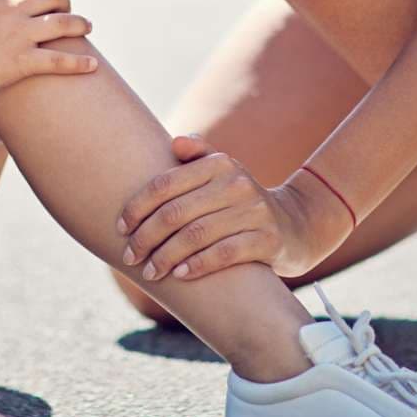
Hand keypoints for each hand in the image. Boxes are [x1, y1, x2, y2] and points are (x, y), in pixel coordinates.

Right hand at [0, 0, 97, 100]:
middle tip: (69, 10)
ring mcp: (20, 34)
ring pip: (62, 23)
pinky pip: (59, 60)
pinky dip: (79, 63)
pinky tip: (93, 65)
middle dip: (64, 1)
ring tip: (88, 27)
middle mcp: (11, 8)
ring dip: (79, 24)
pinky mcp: (23, 61)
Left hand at [116, 136, 351, 282]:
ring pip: (196, 236)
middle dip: (146, 237)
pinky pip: (224, 253)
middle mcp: (236, 183)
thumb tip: (175, 142)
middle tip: (130, 256)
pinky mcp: (267, 239)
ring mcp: (254, 211)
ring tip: (149, 271)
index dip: (137, 207)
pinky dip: (197, 264)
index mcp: (218, 164)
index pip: (165, 183)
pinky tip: (179, 274)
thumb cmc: (241, 201)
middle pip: (176, 213)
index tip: (120, 228)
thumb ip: (196, 156)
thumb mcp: (222, 174)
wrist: (295, 225)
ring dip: (165, 256)